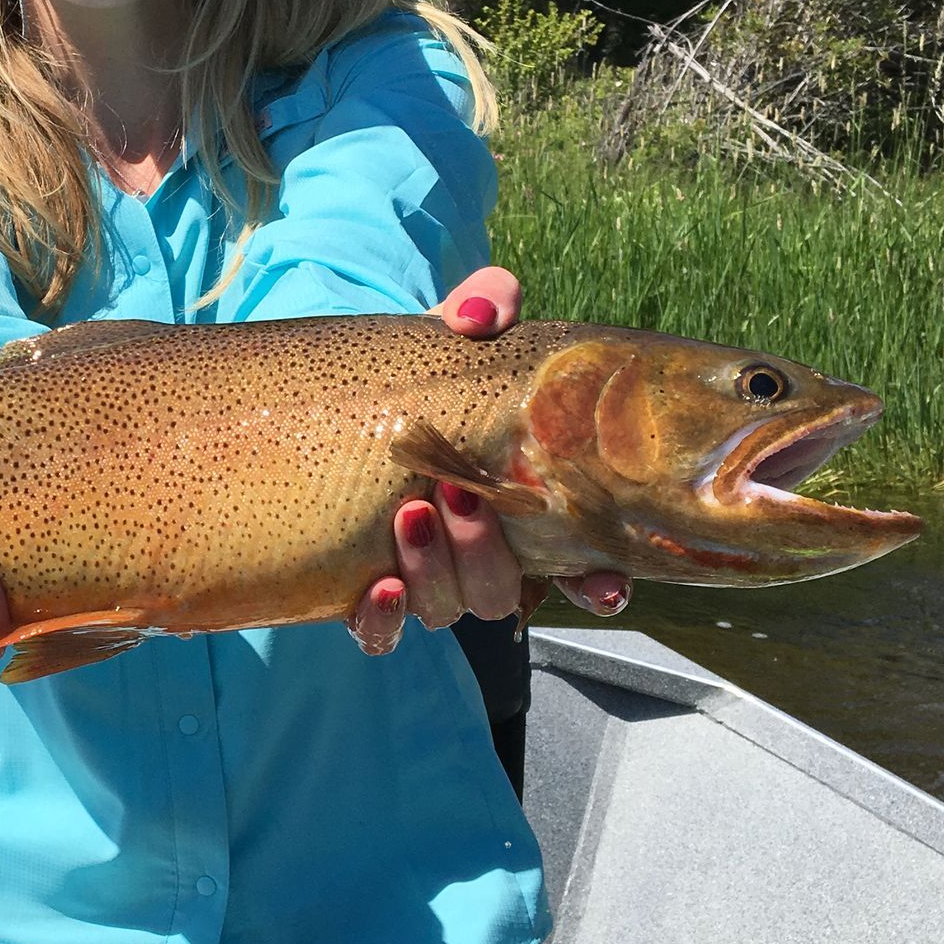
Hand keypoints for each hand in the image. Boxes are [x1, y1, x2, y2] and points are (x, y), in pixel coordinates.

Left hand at [350, 267, 630, 656]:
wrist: (341, 404)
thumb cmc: (421, 376)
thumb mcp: (451, 336)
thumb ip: (483, 308)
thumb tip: (485, 312)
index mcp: (517, 510)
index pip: (577, 568)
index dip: (596, 585)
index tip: (603, 582)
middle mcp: (475, 557)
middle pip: (500, 591)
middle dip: (485, 553)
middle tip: (458, 494)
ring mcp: (422, 581)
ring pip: (447, 610)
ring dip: (434, 571)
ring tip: (409, 514)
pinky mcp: (364, 597)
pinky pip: (379, 636)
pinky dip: (383, 621)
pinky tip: (378, 589)